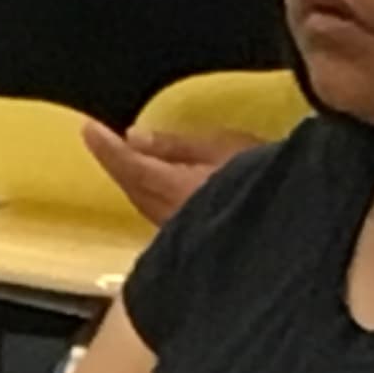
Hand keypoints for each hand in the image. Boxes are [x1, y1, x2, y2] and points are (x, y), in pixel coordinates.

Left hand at [79, 122, 254, 231]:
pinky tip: (156, 187)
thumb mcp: (222, 149)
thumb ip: (175, 146)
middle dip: (118, 164)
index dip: (107, 148)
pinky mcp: (191, 244)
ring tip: (128, 161)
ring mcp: (178, 234)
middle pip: (133, 188)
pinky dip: (150, 196)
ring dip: (133, 182)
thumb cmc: (259, 177)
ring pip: (144, 203)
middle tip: (104, 140)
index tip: (88, 128)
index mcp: (171, 188)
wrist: (285, 233)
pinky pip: (160, 214)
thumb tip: (133, 136)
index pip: (129, 166)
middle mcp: (167, 215)